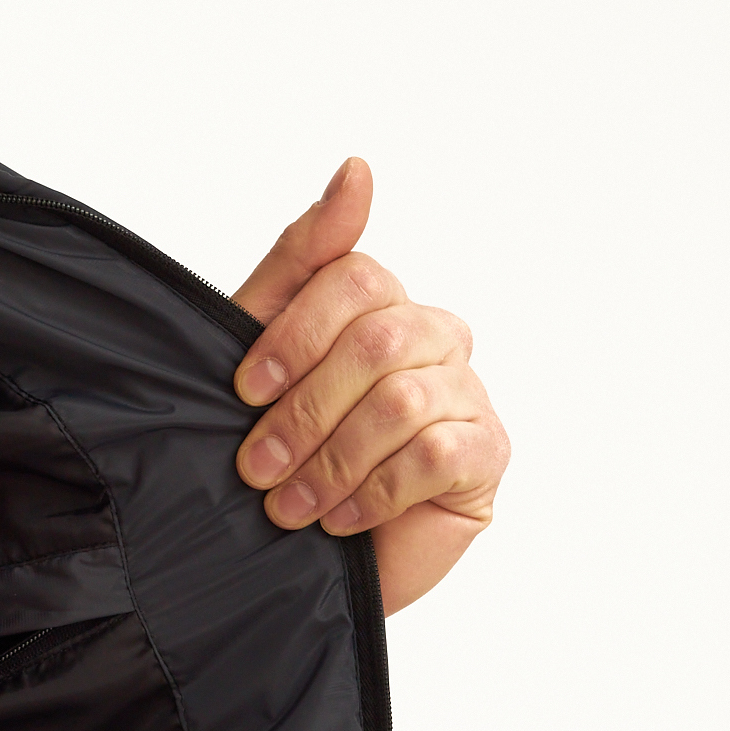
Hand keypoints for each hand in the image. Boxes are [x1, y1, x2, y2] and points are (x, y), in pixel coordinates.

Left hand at [232, 158, 508, 614]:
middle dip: (304, 410)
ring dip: (330, 461)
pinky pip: (436, 453)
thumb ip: (301, 261)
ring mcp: (468, 394)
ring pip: (402, 400)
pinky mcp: (487, 456)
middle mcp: (433, 337)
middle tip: (256, 468)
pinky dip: (374, 490)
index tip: (243, 392)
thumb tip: (358, 167)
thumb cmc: (282, 452)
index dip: (292, 334)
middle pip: (378, 337)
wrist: (297, 563)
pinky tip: (340, 520)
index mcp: (381, 303)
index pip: (356, 275)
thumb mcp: (262, 353)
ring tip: (289, 507)